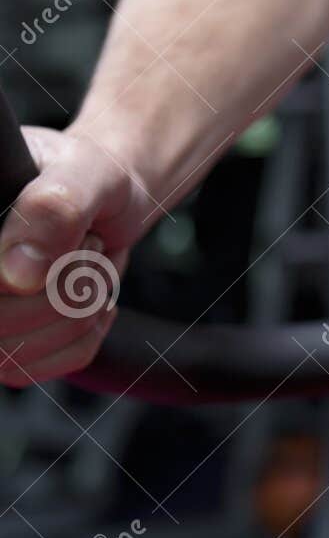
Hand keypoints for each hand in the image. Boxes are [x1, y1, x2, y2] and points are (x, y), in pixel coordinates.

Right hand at [0, 127, 153, 385]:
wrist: (111, 198)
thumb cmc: (91, 175)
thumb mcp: (84, 172)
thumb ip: (52, 210)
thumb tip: (16, 276)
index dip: (39, 277)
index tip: (83, 241)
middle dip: (65, 291)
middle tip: (91, 244)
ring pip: (19, 354)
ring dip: (78, 313)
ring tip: (89, 265)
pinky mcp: (8, 346)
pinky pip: (45, 365)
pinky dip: (84, 334)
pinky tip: (91, 297)